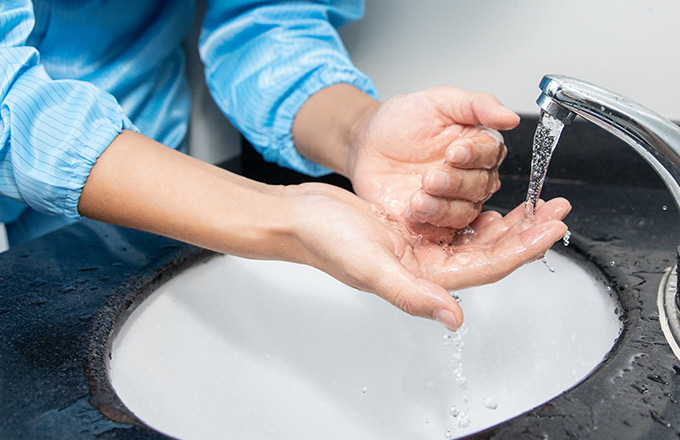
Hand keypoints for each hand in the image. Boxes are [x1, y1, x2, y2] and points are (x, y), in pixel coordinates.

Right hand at [288, 182, 569, 330]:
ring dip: (510, 221)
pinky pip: (457, 222)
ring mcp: (422, 248)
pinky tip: (494, 202)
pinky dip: (478, 210)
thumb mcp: (370, 266)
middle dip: (527, 232)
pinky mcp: (415, 229)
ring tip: (537, 203)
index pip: (487, 267)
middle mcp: (428, 267)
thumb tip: (454, 319)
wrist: (301, 217)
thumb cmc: (326, 242)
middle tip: (557, 209)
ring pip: (477, 237)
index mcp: (424, 279)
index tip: (552, 228)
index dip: (523, 248)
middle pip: (490, 252)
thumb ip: (412, 294)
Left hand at [348, 86, 519, 240]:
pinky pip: (438, 232)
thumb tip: (510, 117)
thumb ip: (476, 105)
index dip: (474, 155)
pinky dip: (426, 226)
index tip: (454, 152)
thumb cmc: (402, 121)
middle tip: (431, 177)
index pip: (490, 154)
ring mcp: (452, 202)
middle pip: (480, 187)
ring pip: (462, 213)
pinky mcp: (431, 222)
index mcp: (479, 146)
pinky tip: (410, 213)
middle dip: (455, 183)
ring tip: (418, 199)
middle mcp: (471, 177)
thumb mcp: (438, 101)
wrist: (367, 146)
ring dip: (441, 208)